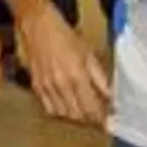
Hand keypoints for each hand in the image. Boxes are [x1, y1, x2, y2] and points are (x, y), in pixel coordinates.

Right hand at [19, 4, 110, 124]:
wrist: (38, 26)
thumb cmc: (65, 36)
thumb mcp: (88, 53)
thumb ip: (99, 77)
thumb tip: (110, 95)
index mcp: (77, 76)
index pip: (91, 107)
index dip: (101, 117)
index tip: (108, 120)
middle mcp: (61, 85)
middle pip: (78, 114)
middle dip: (90, 118)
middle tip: (98, 115)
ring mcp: (47, 87)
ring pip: (63, 114)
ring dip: (76, 115)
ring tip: (84, 109)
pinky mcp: (36, 87)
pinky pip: (49, 108)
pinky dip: (60, 111)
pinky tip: (67, 104)